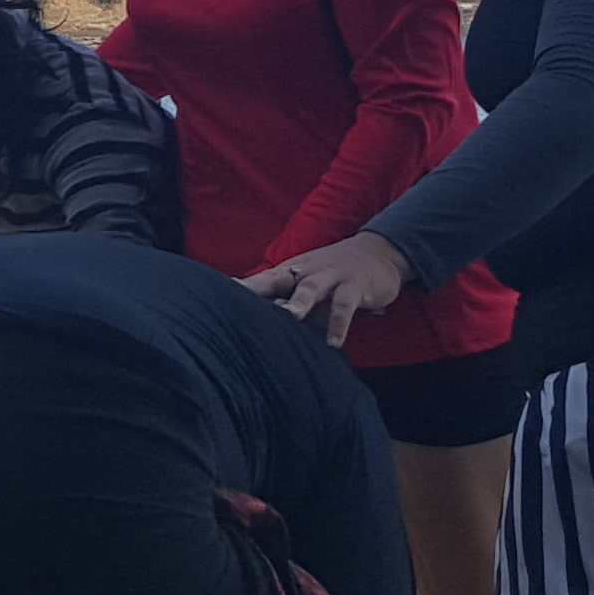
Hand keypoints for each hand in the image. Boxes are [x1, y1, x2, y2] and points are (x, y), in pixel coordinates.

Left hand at [246, 233, 409, 344]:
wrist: (379, 251)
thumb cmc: (334, 273)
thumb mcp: (308, 282)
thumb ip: (285, 301)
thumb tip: (253, 323)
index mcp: (291, 270)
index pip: (261, 279)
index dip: (240, 288)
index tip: (213, 296)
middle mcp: (306, 271)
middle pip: (278, 279)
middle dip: (258, 290)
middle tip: (238, 304)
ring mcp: (331, 277)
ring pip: (311, 288)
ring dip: (299, 303)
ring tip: (289, 317)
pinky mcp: (355, 287)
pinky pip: (345, 306)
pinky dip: (338, 324)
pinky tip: (333, 343)